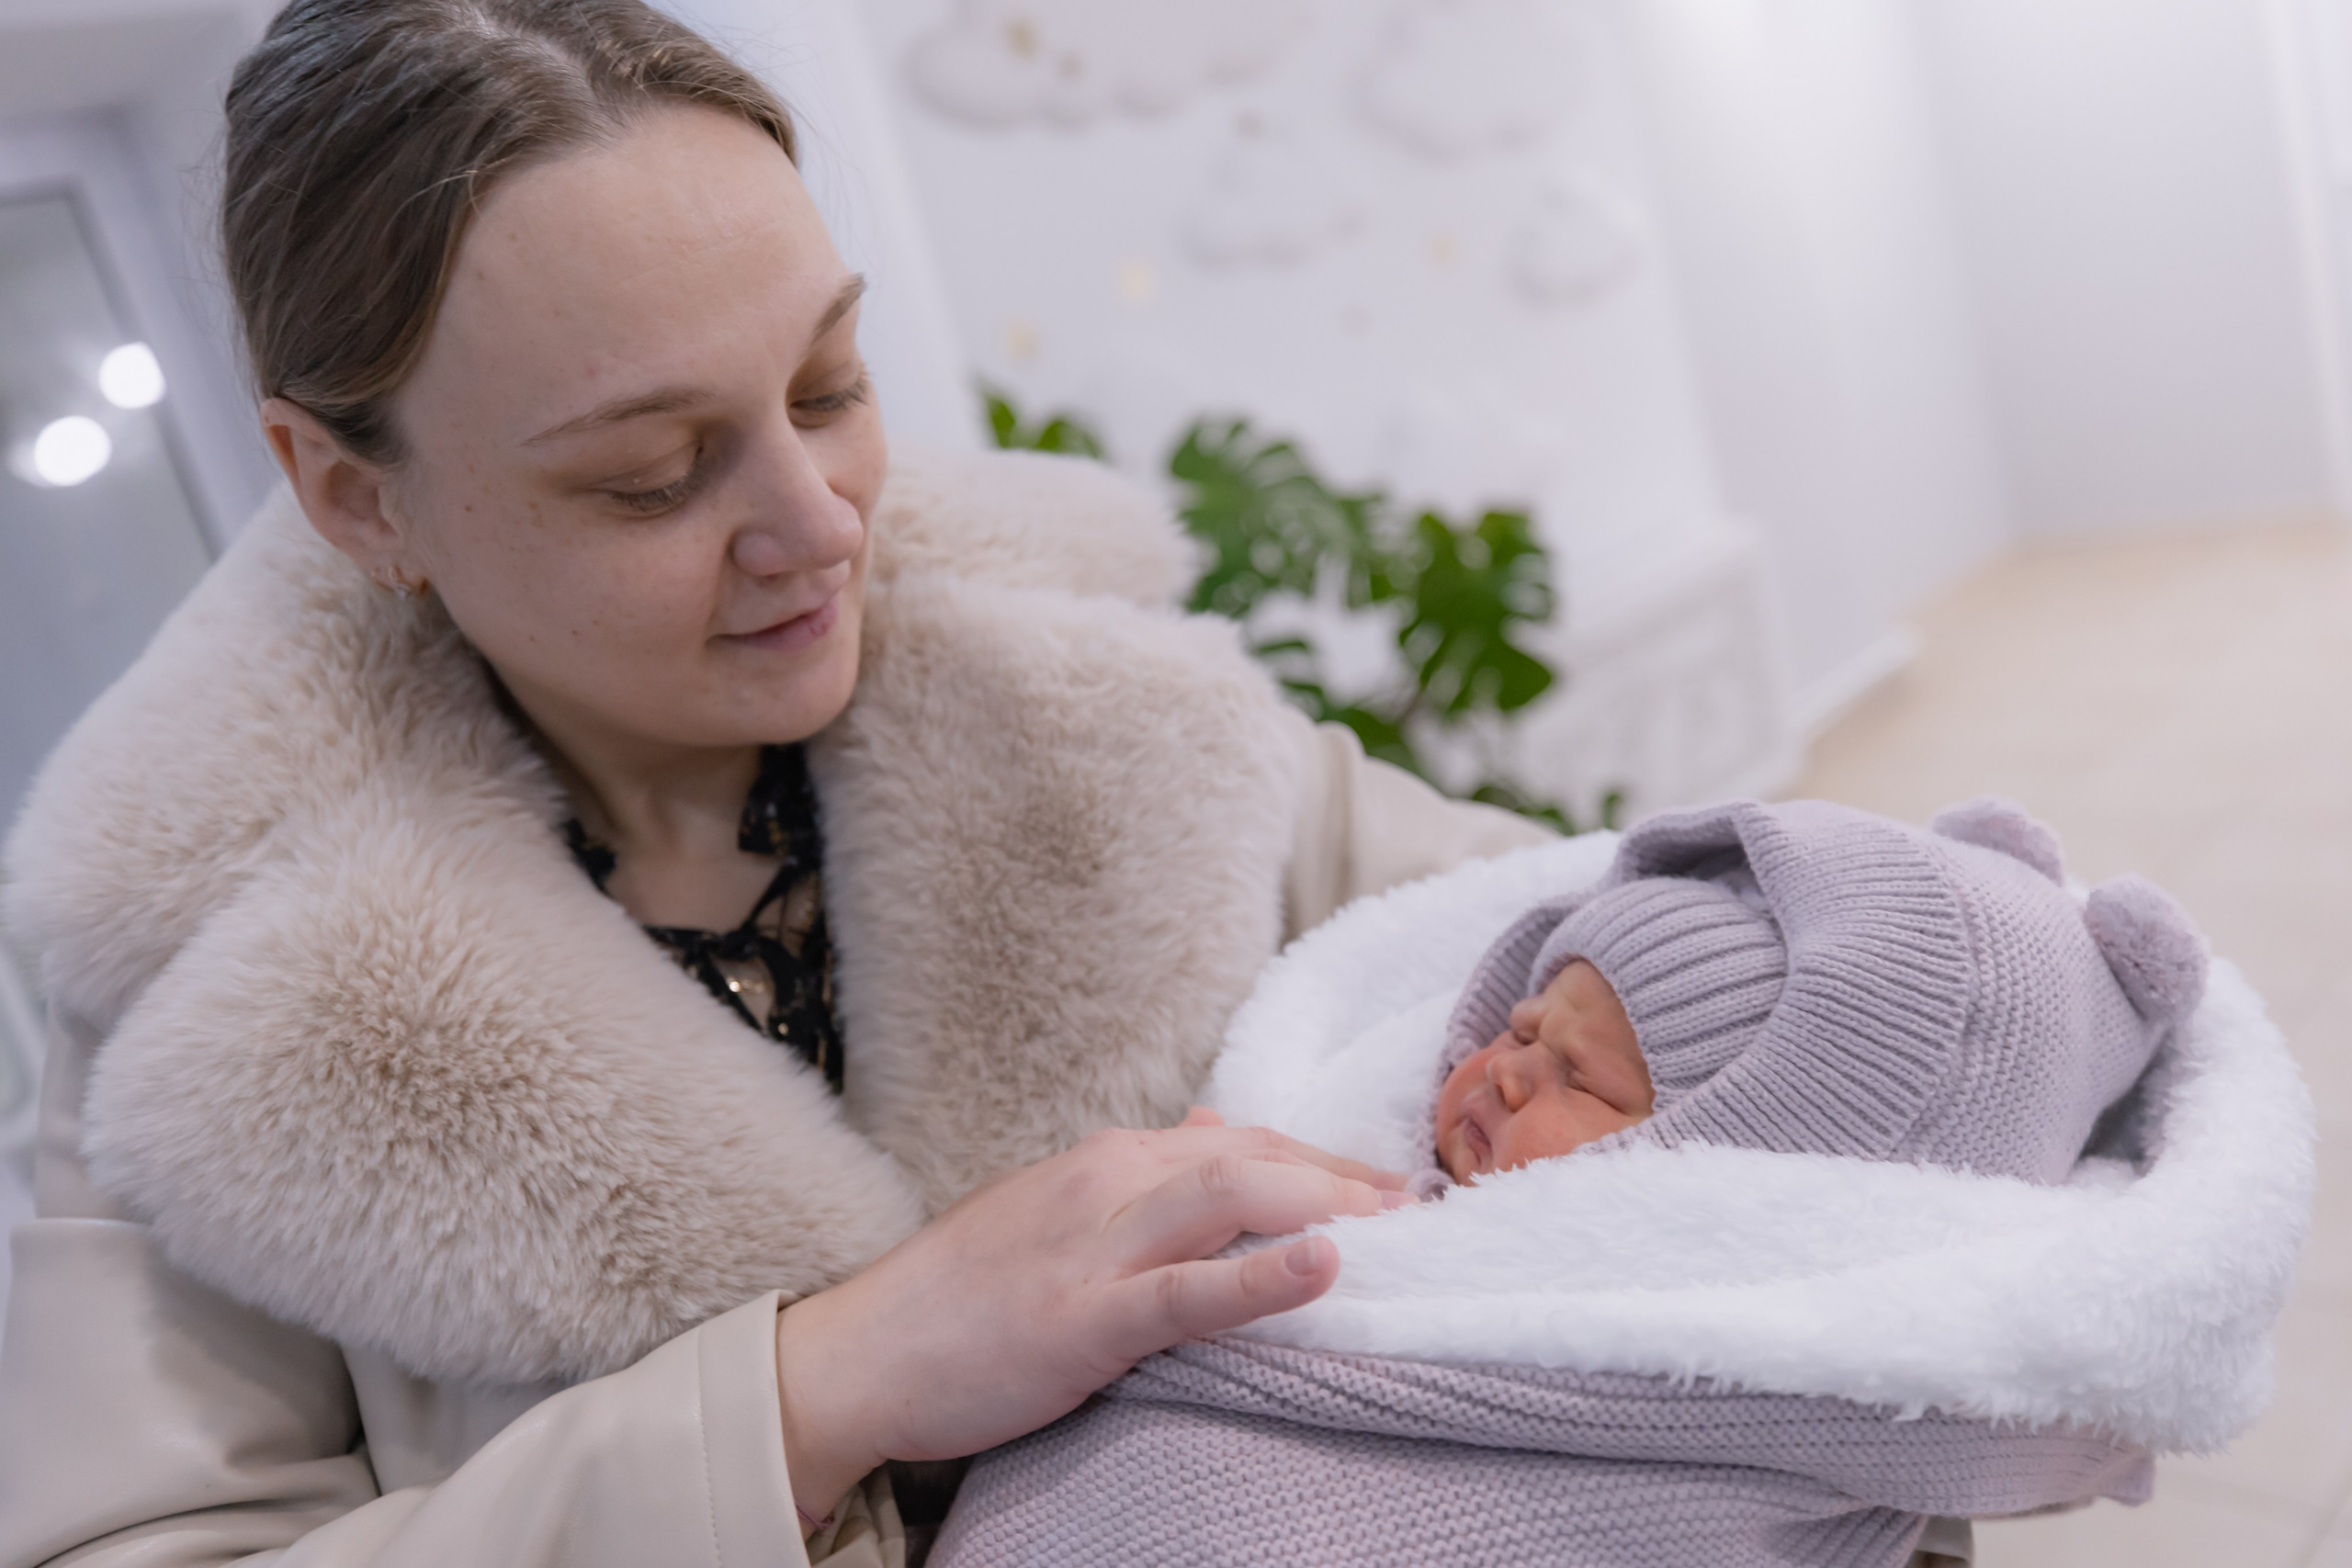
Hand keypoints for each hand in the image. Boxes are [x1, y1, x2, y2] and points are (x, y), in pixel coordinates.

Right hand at [771, 1110, 1403, 1524]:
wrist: (862, 1350)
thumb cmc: (960, 1291)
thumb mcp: (1051, 1208)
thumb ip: (1137, 1173)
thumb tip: (1215, 1125)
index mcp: (1105, 1161)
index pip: (1240, 1143)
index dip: (1322, 1160)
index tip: (1389, 1183)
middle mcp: (1106, 1183)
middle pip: (1252, 1158)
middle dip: (1343, 1176)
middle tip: (1423, 1202)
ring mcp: (1093, 1248)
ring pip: (1228, 1198)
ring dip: (1325, 1202)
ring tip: (1398, 1222)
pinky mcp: (1082, 1319)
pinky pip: (1186, 1290)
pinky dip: (1261, 1273)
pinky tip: (1326, 1264)